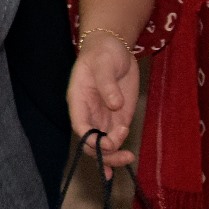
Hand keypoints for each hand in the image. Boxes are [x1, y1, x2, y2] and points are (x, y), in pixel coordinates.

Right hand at [68, 31, 142, 173]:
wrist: (114, 48)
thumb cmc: (103, 52)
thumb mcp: (104, 64)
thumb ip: (107, 84)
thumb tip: (115, 105)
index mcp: (79, 100)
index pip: (80, 126)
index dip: (91, 139)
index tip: (109, 142)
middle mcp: (89, 113)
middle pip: (90, 141)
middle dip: (104, 153)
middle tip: (123, 155)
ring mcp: (103, 117)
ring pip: (102, 144)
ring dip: (113, 156)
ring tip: (129, 157)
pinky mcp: (118, 118)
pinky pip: (115, 139)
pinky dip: (118, 152)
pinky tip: (125, 160)